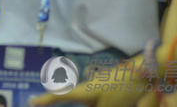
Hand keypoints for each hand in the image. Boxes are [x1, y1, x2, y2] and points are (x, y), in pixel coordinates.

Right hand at [30, 65, 150, 106]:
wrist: (146, 74)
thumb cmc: (123, 89)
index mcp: (83, 91)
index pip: (59, 96)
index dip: (45, 100)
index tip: (30, 101)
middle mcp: (88, 89)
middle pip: (78, 101)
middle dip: (77, 102)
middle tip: (80, 98)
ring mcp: (100, 88)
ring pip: (94, 103)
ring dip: (106, 104)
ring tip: (120, 98)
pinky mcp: (111, 90)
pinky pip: (104, 101)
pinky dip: (109, 104)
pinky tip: (125, 99)